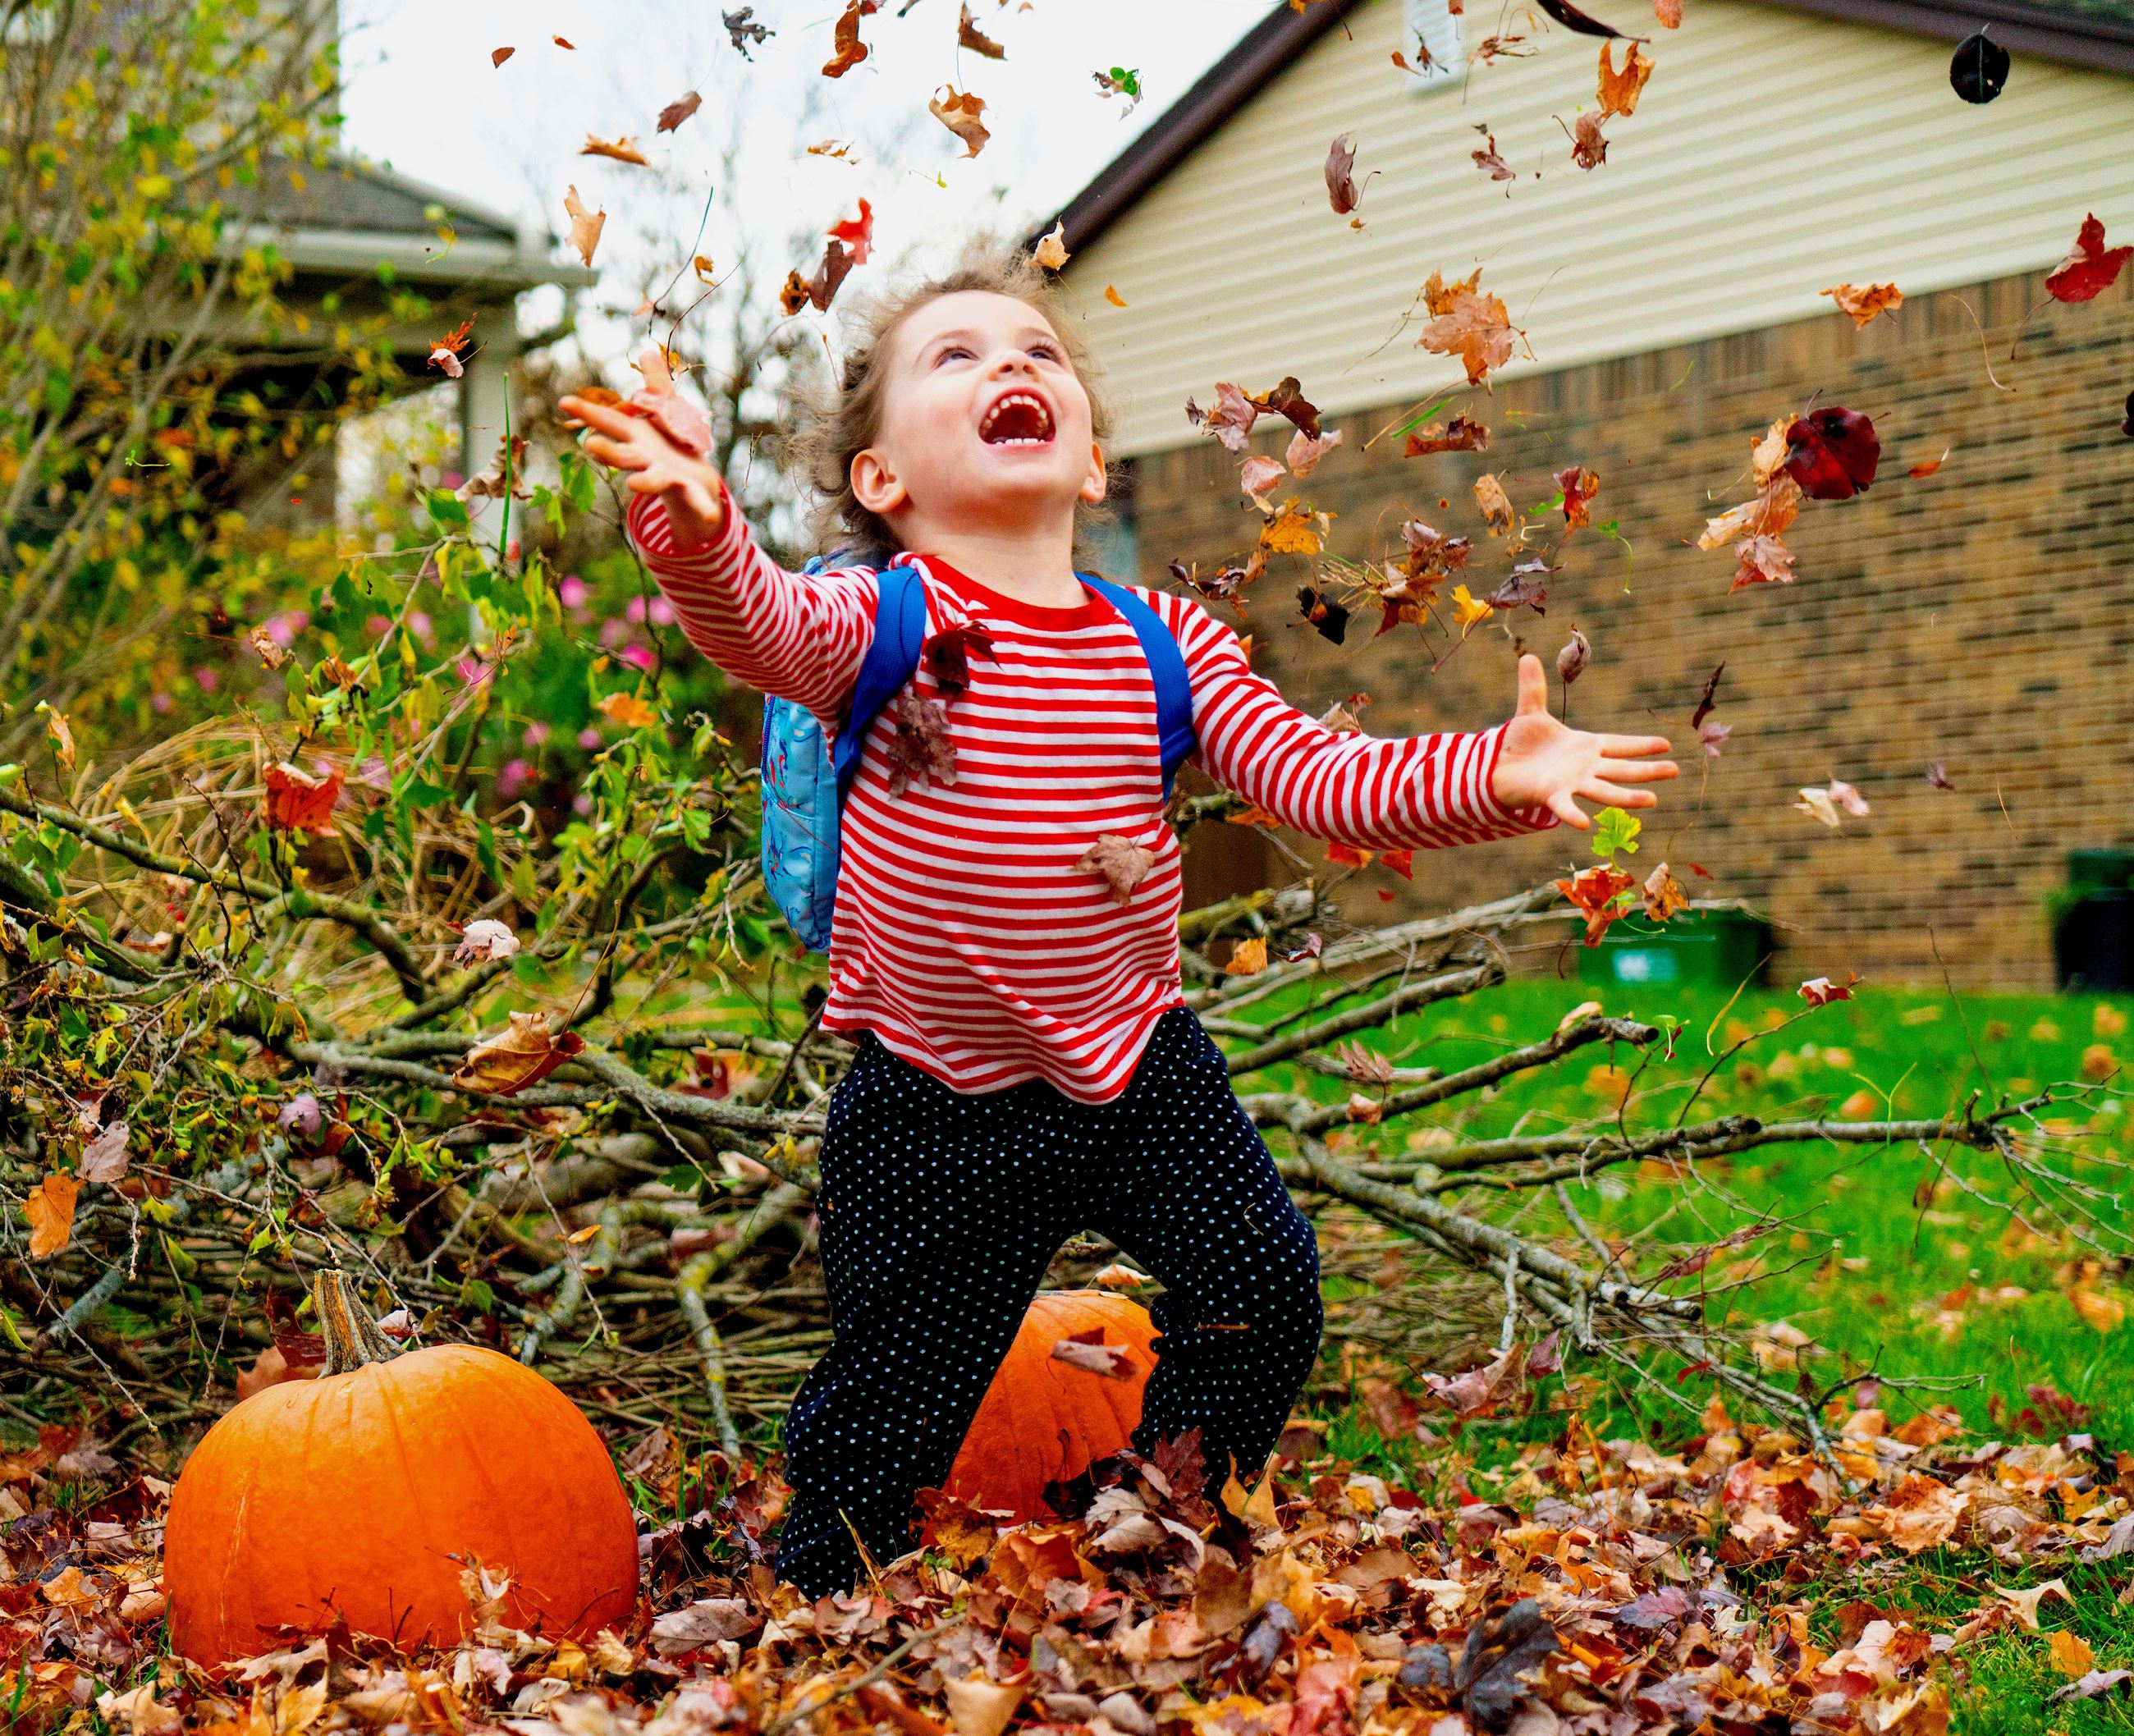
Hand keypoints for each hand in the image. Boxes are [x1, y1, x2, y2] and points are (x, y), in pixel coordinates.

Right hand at [557, 390, 727, 550]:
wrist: (696, 481)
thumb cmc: (671, 443)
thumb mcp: (664, 410)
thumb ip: (656, 385)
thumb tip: (647, 352)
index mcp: (636, 436)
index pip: (609, 422)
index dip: (587, 412)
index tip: (564, 401)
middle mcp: (644, 458)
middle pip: (623, 455)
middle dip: (608, 451)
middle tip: (591, 444)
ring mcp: (664, 476)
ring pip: (652, 480)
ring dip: (643, 483)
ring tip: (633, 485)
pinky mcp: (687, 490)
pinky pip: (695, 500)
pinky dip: (702, 507)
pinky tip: (711, 515)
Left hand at [1490, 654, 1676, 829]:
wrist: (1498, 769)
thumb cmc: (1521, 745)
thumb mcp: (1530, 712)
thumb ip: (1533, 688)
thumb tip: (1528, 656)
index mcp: (1585, 747)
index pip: (1619, 744)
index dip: (1642, 745)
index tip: (1667, 745)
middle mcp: (1584, 767)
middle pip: (1622, 769)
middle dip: (1648, 770)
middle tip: (1676, 771)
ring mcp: (1570, 783)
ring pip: (1604, 791)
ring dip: (1627, 796)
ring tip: (1651, 800)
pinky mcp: (1550, 795)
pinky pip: (1564, 807)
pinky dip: (1572, 814)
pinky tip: (1584, 824)